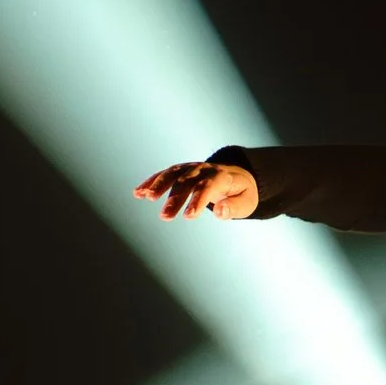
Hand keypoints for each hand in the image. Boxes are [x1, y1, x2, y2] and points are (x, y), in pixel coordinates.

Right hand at [133, 161, 257, 219]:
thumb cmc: (242, 193)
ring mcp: (192, 168)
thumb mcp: (247, 202)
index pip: (208, 187)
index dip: (198, 201)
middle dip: (175, 198)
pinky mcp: (182, 170)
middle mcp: (205, 169)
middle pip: (187, 182)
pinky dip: (152, 182)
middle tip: (164, 217)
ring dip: (158, 185)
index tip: (188, 216)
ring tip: (144, 197)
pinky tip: (138, 193)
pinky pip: (166, 174)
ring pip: (173, 174)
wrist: (238, 176)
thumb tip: (220, 212)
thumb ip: (234, 208)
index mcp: (222, 177)